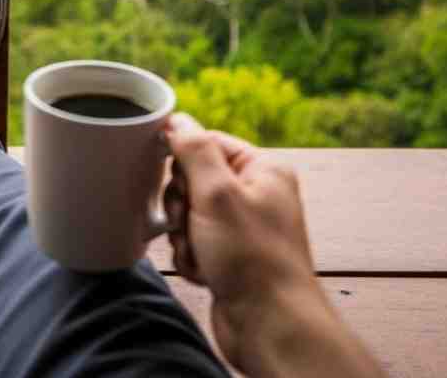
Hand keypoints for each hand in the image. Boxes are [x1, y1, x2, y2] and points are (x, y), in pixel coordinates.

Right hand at [162, 112, 382, 376]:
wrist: (269, 326)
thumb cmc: (253, 260)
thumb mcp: (218, 194)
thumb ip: (194, 151)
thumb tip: (177, 120)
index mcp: (262, 170)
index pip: (207, 142)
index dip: (184, 162)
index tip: (180, 185)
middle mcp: (255, 194)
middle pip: (191, 178)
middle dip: (181, 205)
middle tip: (192, 222)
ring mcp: (242, 227)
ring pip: (187, 213)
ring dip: (183, 235)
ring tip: (202, 253)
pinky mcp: (229, 255)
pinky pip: (192, 242)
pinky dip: (190, 257)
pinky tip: (205, 272)